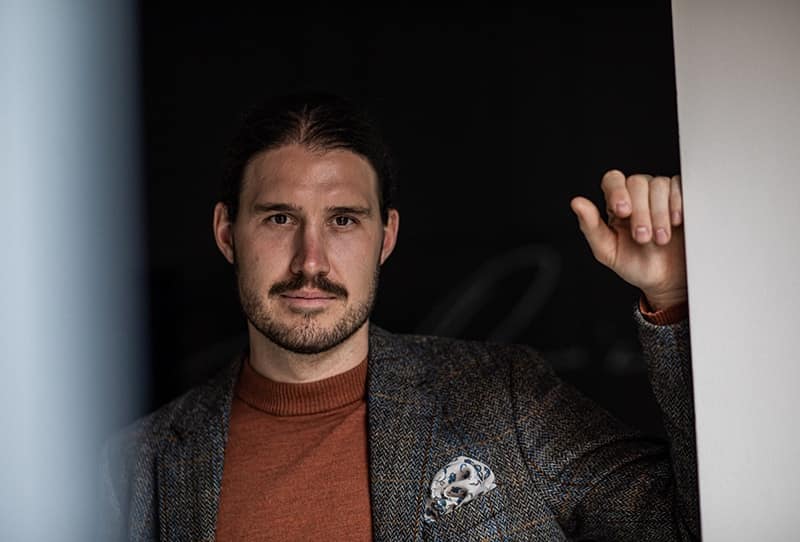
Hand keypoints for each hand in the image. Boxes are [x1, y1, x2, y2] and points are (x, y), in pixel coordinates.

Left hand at [570, 170, 686, 310]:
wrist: (665, 280)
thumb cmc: (634, 264)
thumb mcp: (608, 251)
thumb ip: (591, 227)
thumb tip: (576, 202)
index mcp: (616, 203)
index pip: (613, 180)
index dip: (617, 191)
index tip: (623, 211)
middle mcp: (638, 195)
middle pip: (637, 182)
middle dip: (641, 211)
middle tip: (642, 237)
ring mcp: (661, 196)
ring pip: (659, 185)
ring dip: (659, 213)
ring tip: (659, 238)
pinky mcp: (682, 199)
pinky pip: (680, 187)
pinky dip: (677, 204)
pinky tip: (675, 222)